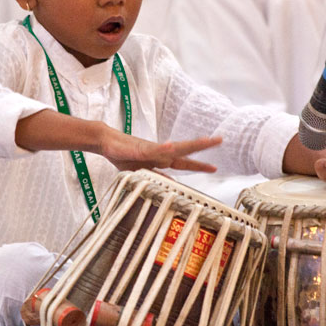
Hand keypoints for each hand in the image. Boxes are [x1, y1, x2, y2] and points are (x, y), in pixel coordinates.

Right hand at [98, 128, 222, 172]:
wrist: (106, 142)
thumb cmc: (123, 155)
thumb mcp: (142, 172)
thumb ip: (156, 177)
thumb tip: (169, 186)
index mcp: (161, 159)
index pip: (184, 163)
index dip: (199, 165)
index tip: (214, 168)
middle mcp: (160, 152)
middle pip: (185, 150)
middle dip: (202, 147)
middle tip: (219, 140)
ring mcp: (151, 149)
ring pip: (174, 147)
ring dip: (190, 144)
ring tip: (204, 141)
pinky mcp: (140, 148)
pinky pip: (153, 149)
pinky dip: (163, 148)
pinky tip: (171, 146)